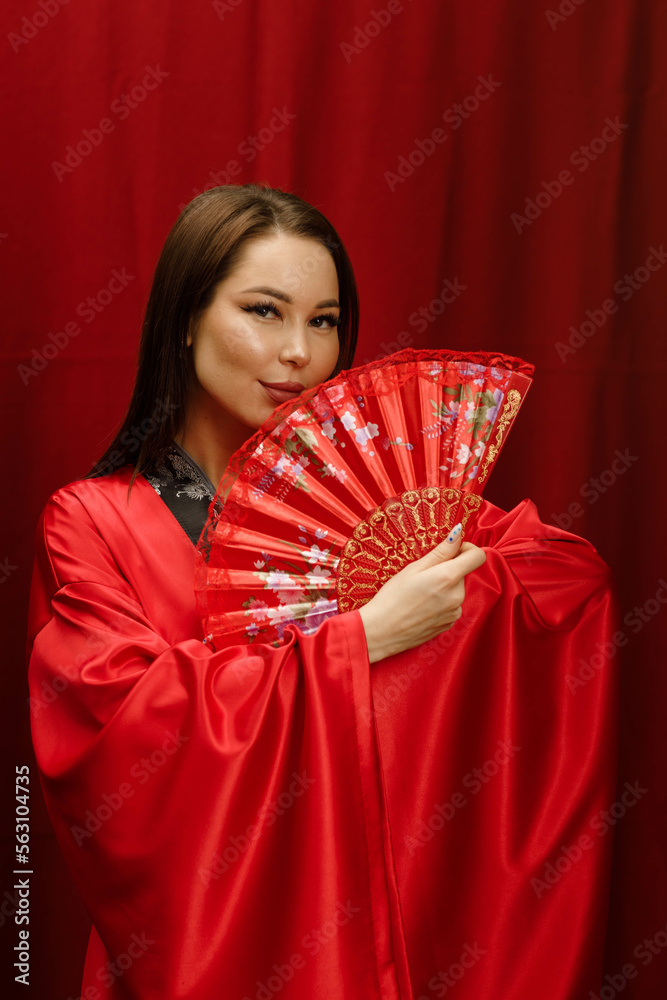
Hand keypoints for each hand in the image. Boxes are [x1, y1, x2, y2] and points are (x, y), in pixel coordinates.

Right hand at [358, 525, 486, 662]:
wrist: (381, 632)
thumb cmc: (392, 597)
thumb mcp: (414, 568)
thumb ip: (441, 551)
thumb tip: (458, 533)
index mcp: (449, 578)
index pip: (477, 556)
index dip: (467, 548)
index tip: (451, 549)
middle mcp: (457, 596)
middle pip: (462, 573)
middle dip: (448, 569)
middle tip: (423, 574)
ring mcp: (454, 612)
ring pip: (456, 589)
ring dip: (444, 586)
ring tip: (419, 592)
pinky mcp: (449, 624)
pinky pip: (451, 605)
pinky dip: (441, 601)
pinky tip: (421, 605)